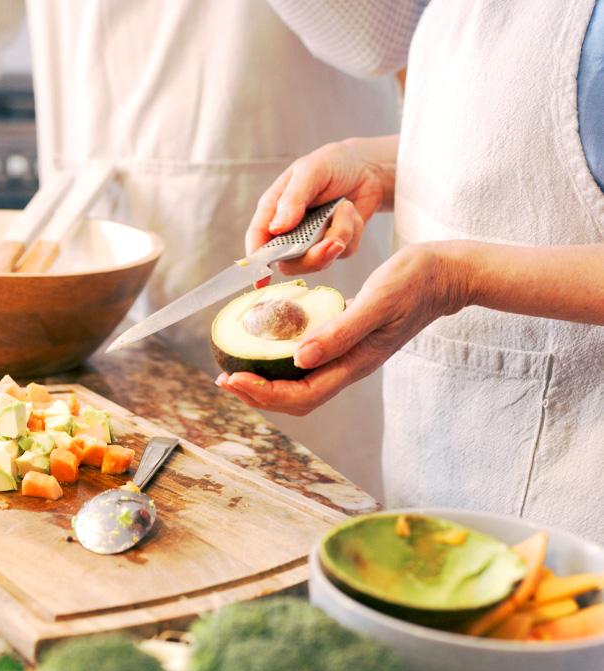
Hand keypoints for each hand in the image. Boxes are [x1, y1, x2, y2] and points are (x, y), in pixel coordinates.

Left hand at [215, 242, 472, 415]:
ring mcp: (350, 355)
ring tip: (236, 369)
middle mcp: (349, 366)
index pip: (301, 395)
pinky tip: (266, 344)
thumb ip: (341, 332)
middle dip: (258, 393)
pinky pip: (309, 360)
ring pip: (301, 383)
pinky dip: (282, 359)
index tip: (232, 379)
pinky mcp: (348, 340)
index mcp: (355, 363)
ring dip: (267, 380)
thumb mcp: (376, 301)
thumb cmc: (416, 281)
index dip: (264, 393)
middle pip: (297, 398)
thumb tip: (299, 359)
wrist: (448, 273)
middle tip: (223, 378)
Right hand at [246, 135, 398, 278]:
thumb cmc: (332, 164)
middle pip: (288, 262)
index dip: (256, 262)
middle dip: (312, 256)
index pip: (258, 240)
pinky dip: (353, 231)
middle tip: (332, 242)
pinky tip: (351, 211)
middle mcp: (289, 231)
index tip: (261, 279)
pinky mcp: (334, 246)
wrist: (368, 167)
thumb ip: (293, 199)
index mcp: (273, 211)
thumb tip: (276, 228)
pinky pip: (343, 252)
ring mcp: (311, 241)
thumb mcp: (311, 171)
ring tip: (345, 208)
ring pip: (318, 261)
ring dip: (338, 235)